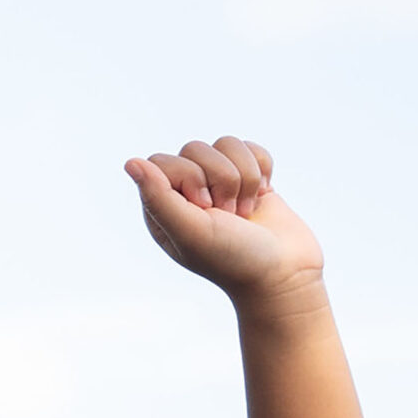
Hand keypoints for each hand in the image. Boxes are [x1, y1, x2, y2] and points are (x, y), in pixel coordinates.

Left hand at [125, 135, 324, 309]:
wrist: (285, 273)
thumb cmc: (233, 259)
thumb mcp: (190, 232)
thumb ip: (158, 197)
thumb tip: (131, 162)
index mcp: (162, 207)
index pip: (162, 161)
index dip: (189, 177)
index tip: (205, 208)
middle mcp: (186, 192)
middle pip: (195, 148)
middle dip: (221, 180)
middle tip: (228, 216)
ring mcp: (218, 183)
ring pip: (226, 144)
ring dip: (245, 179)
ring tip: (244, 211)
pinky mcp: (249, 177)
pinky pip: (251, 148)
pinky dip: (263, 171)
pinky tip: (261, 197)